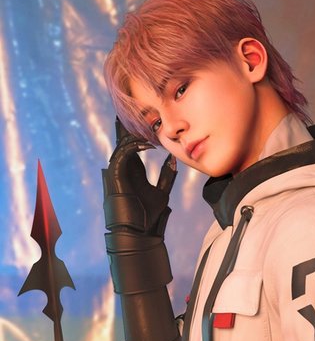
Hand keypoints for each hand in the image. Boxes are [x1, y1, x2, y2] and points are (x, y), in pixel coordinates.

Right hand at [102, 118, 176, 236]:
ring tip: (143, 117)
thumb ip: (167, 176)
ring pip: (122, 144)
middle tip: (137, 104)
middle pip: (123, 138)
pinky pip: (122, 155)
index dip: (139, 128)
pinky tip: (146, 141)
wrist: (139, 236)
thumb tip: (173, 160)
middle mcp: (122, 168)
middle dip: (129, 122)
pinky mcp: (114, 178)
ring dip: (132, 130)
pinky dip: (133, 147)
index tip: (147, 114)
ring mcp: (116, 172)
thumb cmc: (149, 219)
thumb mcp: (162, 192)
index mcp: (132, 170)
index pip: (133, 143)